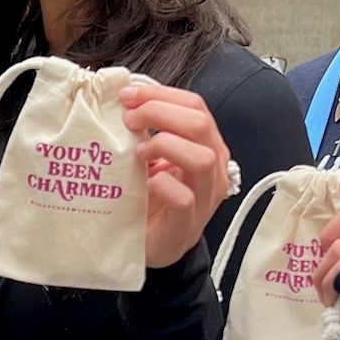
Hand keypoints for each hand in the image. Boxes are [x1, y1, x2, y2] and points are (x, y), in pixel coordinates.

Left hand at [119, 82, 233, 269]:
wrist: (154, 244)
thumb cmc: (153, 197)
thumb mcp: (152, 156)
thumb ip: (148, 130)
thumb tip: (125, 100)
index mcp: (206, 145)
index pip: (195, 106)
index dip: (160, 94)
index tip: (128, 95)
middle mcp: (213, 168)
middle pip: (199, 124)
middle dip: (159, 112)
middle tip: (129, 119)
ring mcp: (204, 197)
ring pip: (202, 158)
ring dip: (164, 145)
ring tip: (138, 152)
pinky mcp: (187, 224)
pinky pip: (184, 198)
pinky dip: (162, 184)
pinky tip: (145, 184)